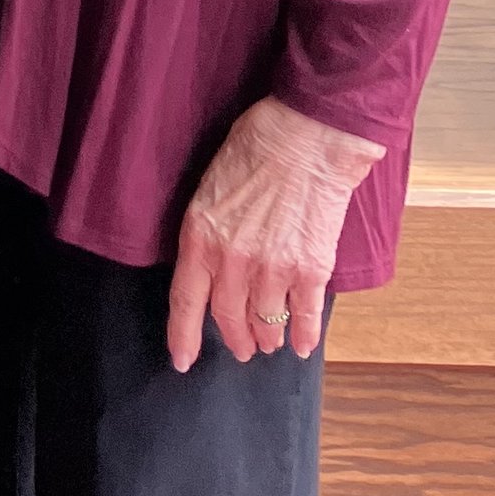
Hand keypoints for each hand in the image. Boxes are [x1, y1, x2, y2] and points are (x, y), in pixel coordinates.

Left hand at [167, 96, 383, 369]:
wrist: (307, 135)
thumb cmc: (257, 146)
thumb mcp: (210, 186)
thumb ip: (208, 229)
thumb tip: (212, 260)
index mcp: (200, 236)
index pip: (185, 301)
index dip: (183, 336)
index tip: (183, 360)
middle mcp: (233, 260)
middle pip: (228, 317)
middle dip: (235, 339)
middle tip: (241, 349)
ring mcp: (273, 268)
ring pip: (267, 323)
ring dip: (269, 338)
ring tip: (271, 343)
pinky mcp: (310, 268)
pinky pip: (305, 315)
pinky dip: (305, 335)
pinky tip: (304, 346)